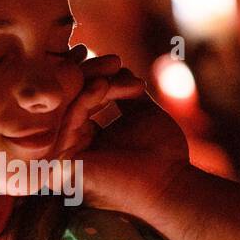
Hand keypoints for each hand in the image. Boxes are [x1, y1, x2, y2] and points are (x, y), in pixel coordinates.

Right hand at [54, 47, 190, 212]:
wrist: (171, 183)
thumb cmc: (162, 153)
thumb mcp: (143, 112)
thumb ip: (125, 90)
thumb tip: (115, 64)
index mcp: (88, 139)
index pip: (80, 99)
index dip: (91, 75)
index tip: (109, 56)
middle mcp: (74, 147)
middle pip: (70, 100)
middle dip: (90, 73)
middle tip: (113, 58)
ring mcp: (68, 156)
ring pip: (68, 107)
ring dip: (91, 81)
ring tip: (115, 67)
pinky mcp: (68, 163)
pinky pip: (69, 122)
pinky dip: (85, 99)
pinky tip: (104, 85)